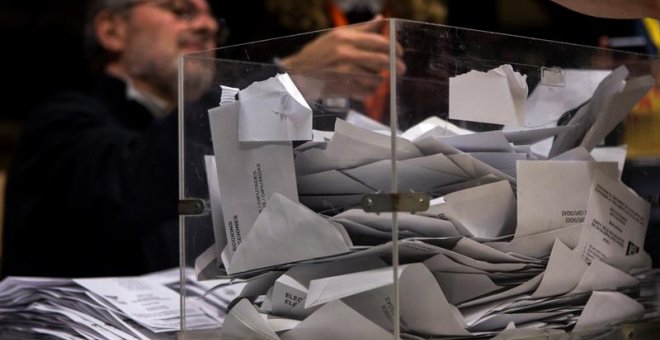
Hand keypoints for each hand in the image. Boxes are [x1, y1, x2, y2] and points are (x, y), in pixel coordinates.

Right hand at [279, 16, 405, 99]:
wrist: (297, 74)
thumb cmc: (317, 54)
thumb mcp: (336, 36)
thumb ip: (361, 29)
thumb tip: (380, 19)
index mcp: (345, 38)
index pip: (379, 42)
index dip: (394, 48)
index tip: (400, 53)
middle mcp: (345, 54)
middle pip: (382, 61)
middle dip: (396, 66)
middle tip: (401, 70)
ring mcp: (344, 72)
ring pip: (375, 78)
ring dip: (380, 80)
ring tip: (377, 79)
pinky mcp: (342, 88)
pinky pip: (366, 91)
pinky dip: (370, 91)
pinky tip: (366, 88)